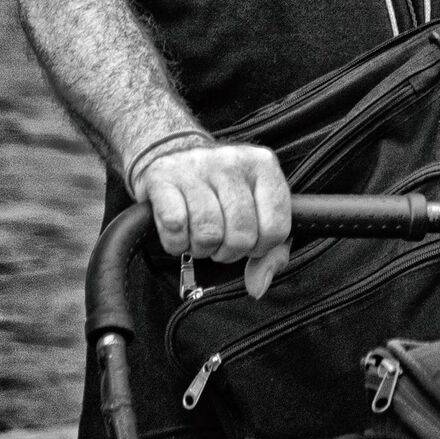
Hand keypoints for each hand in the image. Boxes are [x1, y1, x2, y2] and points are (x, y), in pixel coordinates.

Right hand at [136, 142, 291, 289]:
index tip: (249, 240)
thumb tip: (259, 286)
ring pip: (208, 234)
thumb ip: (271, 250)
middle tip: (219, 239)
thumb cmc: (220, 189)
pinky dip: (175, 241)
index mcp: (264, 165)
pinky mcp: (163, 176)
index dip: (261, 247)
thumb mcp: (256, 208)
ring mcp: (197, 166)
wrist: (170, 152)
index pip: (276, 228)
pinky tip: (179, 229)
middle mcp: (233, 160)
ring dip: (201, 247)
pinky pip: (175, 227)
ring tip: (199, 233)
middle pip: (241, 235)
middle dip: (228, 251)